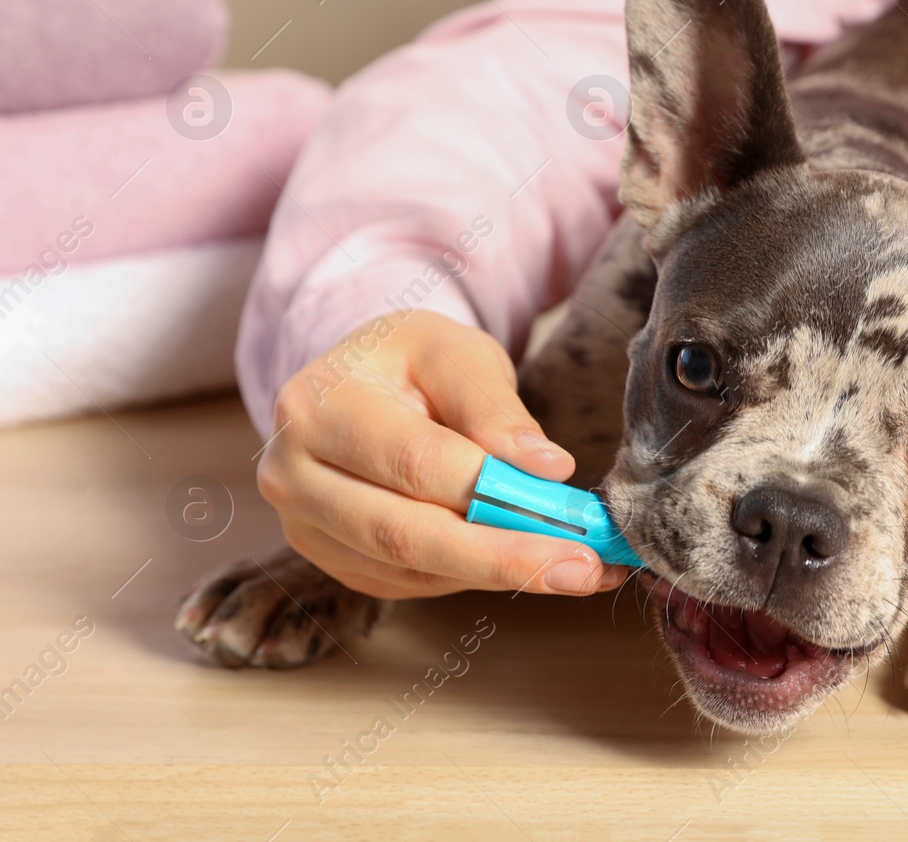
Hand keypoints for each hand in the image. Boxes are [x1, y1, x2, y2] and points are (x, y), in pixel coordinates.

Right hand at [258, 309, 631, 598]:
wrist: (361, 382)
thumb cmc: (412, 361)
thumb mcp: (456, 354)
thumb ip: (495, 407)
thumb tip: (546, 468)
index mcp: (317, 408)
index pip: (416, 464)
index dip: (496, 491)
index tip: (571, 511)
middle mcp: (294, 475)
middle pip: (405, 535)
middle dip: (503, 557)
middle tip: (583, 569)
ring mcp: (307, 526)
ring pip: (411, 569)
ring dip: (501, 574)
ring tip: (580, 570)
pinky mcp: (334, 560)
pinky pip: (412, 583)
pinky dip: (479, 577)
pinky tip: (534, 565)